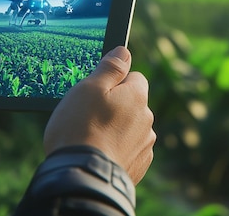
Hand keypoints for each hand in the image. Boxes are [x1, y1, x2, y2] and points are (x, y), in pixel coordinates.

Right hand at [44, 46, 155, 184]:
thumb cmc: (81, 128)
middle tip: (87, 117)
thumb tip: (124, 51)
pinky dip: (116, 151)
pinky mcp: (139, 166)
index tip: (95, 93)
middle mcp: (147, 119)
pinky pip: (128, 150)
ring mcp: (145, 145)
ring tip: (91, 139)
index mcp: (138, 96)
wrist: (82, 177)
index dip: (113, 83)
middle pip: (132, 104)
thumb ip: (110, 68)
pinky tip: (99, 155)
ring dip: (116, 130)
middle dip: (115, 107)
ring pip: (130, 128)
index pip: (133, 77)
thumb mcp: (89, 88)